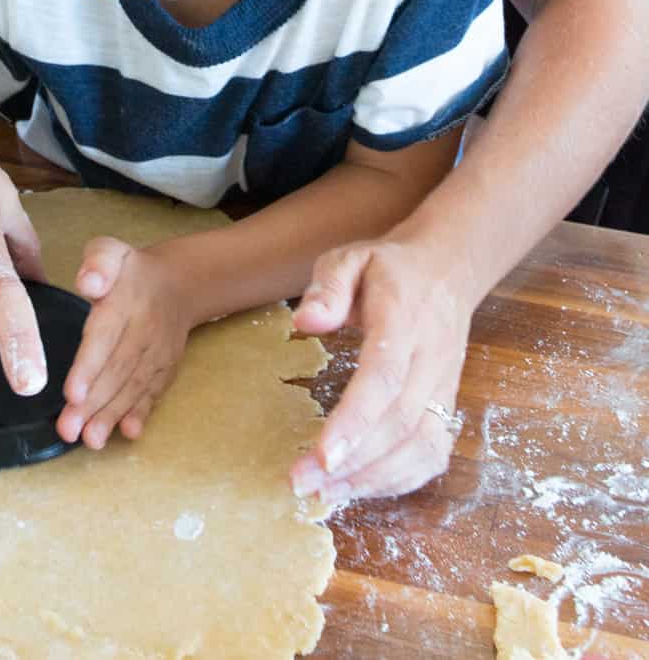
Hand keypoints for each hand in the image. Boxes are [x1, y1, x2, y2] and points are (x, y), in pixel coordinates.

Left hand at [56, 237, 192, 449]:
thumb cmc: (129, 270)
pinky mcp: (166, 368)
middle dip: (93, 403)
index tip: (71, 393)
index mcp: (126, 300)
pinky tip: (128, 433)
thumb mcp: (111, 250)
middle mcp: (144, 329)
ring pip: (133, 386)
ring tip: (91, 440)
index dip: (89, 366)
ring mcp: (158, 352)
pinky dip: (141, 414)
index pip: (105, 335)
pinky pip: (154, 391)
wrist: (178, 283)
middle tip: (69, 430)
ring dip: (111, 415)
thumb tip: (89, 282)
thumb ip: (98, 261)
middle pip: (117, 369)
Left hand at [289, 236, 470, 501]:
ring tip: (324, 493)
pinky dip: (401, 479)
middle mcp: (431, 358)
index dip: (356, 420)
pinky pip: (433, 453)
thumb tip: (304, 321)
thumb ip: (328, 286)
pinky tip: (361, 487)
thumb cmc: (388, 269)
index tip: (321, 455)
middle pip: (399, 422)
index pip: (384, 377)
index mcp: (404, 319)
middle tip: (302, 483)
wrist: (448, 271)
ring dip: (374, 478)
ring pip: (421, 446)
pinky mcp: (449, 404)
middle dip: (352, 462)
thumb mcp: (351, 258)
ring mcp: (446, 385)